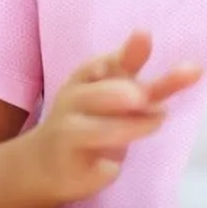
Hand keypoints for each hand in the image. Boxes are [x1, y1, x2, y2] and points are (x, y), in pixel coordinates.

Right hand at [27, 31, 200, 204]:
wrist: (46, 161)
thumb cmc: (90, 113)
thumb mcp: (113, 85)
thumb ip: (136, 65)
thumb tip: (156, 39)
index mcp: (85, 77)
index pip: (103, 62)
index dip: (125, 54)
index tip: (145, 37)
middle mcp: (73, 102)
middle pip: (95, 95)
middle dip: (116, 93)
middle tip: (141, 94)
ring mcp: (68, 136)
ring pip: (93, 131)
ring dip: (127, 127)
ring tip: (160, 119)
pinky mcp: (71, 170)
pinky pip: (92, 170)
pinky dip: (105, 169)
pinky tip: (114, 166)